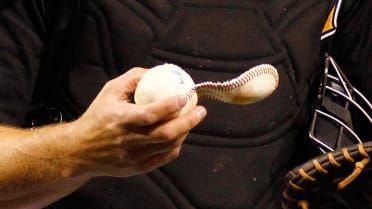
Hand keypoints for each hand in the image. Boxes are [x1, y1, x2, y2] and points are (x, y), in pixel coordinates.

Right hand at [66, 67, 206, 177]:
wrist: (80, 150)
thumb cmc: (97, 116)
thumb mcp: (110, 91)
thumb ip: (133, 78)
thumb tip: (156, 72)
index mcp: (120, 120)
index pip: (149, 114)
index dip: (169, 106)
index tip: (185, 96)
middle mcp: (128, 140)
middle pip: (165, 134)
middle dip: (188, 122)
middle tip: (201, 111)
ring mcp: (134, 157)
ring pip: (168, 146)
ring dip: (184, 132)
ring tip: (192, 120)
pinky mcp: (137, 168)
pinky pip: (163, 158)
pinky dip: (176, 146)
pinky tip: (180, 135)